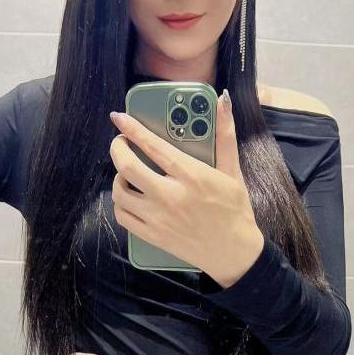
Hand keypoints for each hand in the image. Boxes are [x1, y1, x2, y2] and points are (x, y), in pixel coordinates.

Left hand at [108, 89, 264, 284]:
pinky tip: (130, 196)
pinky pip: (123, 216)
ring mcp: (158, 219)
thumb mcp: (232, 171)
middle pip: (128, 167)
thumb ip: (224, 135)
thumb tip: (223, 101)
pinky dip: (120, 203)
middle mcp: (171, 196)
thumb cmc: (235, 210)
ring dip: (118, 178)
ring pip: (120, 192)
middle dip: (118, 149)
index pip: (153, 146)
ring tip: (126, 172)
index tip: (119, 118)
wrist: (234, 253)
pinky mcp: (152, 236)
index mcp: (191, 176)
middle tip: (120, 143)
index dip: (132, 129)